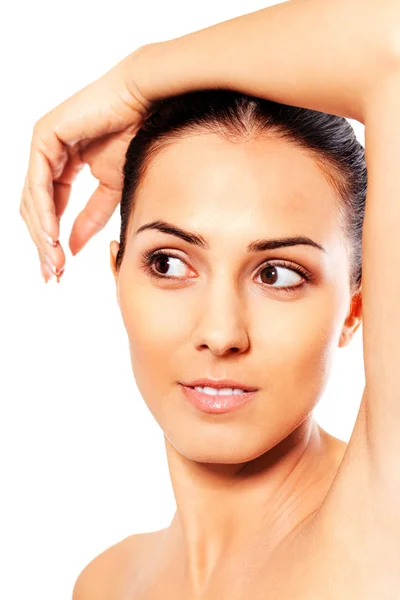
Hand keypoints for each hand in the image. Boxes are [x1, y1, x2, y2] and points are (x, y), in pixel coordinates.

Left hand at [19, 47, 151, 281]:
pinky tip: (52, 236)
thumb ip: (89, 219)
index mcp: (61, 167)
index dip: (52, 243)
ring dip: (42, 235)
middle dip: (43, 245)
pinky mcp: (44, 137)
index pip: (49, 211)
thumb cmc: (135, 137)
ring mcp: (43, 145)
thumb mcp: (111, 190)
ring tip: (55, 262)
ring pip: (32, 201)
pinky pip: (38, 183)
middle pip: (36, 210)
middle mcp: (47, 156)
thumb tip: (71, 249)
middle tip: (53, 274)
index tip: (59, 271)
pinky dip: (44, 212)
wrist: (147, 104)